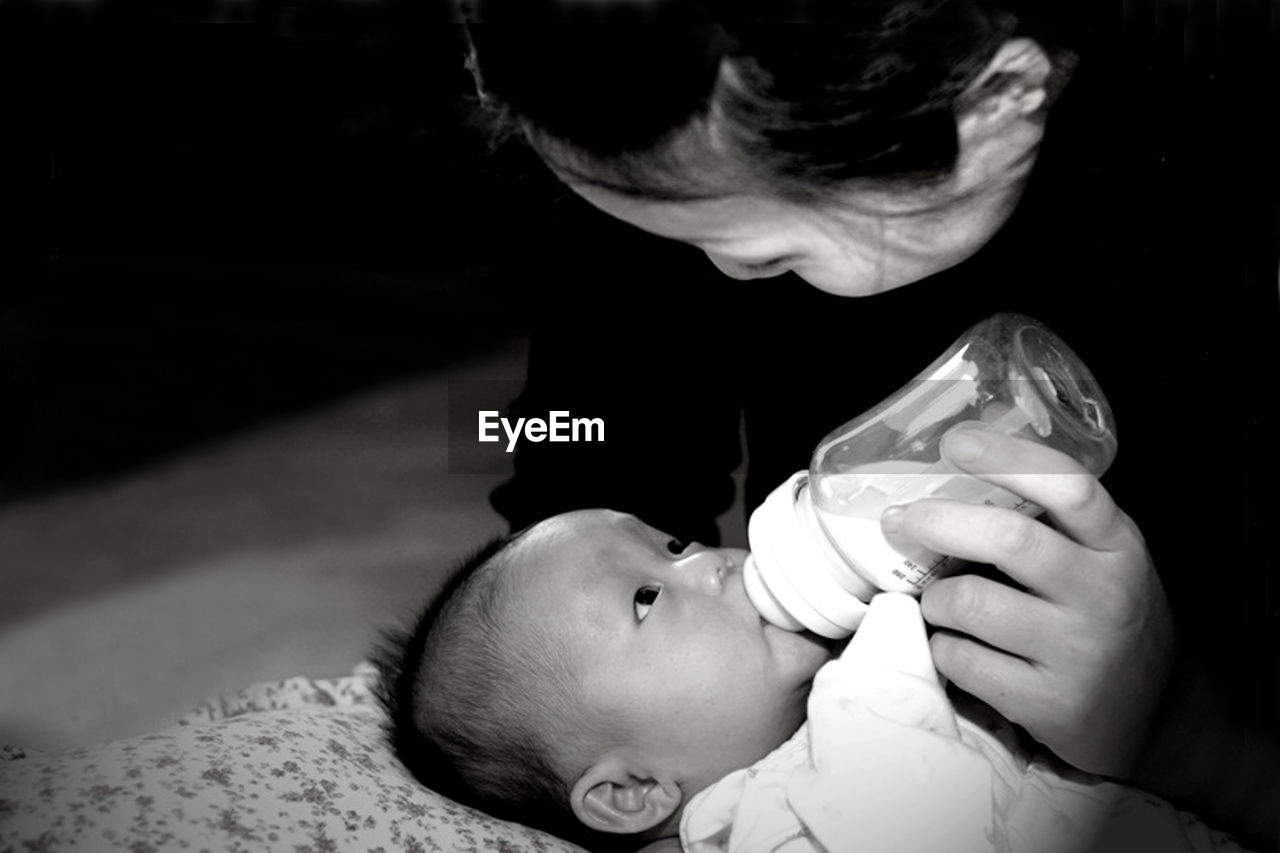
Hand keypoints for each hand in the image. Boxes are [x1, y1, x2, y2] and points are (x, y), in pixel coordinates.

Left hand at [882, 428, 1175, 777]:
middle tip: (901, 519)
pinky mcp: (1050, 703)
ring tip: (939, 600)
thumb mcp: (1098, 557)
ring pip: (970, 603)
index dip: (1008, 460)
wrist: (1155, 713)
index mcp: (1117, 545)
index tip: (956, 442)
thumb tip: (958, 457)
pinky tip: (954, 644)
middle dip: (939, 522)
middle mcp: (1105, 594)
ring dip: (934, 597)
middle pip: (1009, 539)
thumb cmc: (1102, 613)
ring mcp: (1080, 652)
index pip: (1069, 487)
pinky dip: (941, 646)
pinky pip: (962, 660)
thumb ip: (1046, 517)